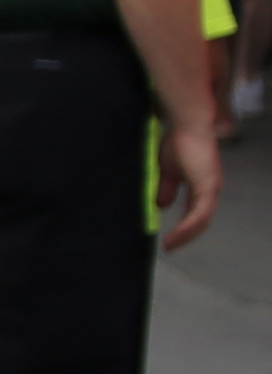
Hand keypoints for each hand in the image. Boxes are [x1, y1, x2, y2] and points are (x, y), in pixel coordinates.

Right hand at [158, 119, 222, 250]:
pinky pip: (199, 214)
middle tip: (169, 247)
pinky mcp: (208, 187)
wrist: (188, 126)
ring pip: (201, 220)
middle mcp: (211, 190)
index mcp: (202, 185)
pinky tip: (174, 235)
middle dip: (185, 236)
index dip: (184, 227)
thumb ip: (166, 188)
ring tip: (170, 245)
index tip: (169, 239)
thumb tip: (161, 206)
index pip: (196, 212)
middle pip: (201, 221)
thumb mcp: (166, 171)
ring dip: (185, 235)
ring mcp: (212, 189)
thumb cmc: (178, 142)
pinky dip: (187, 227)